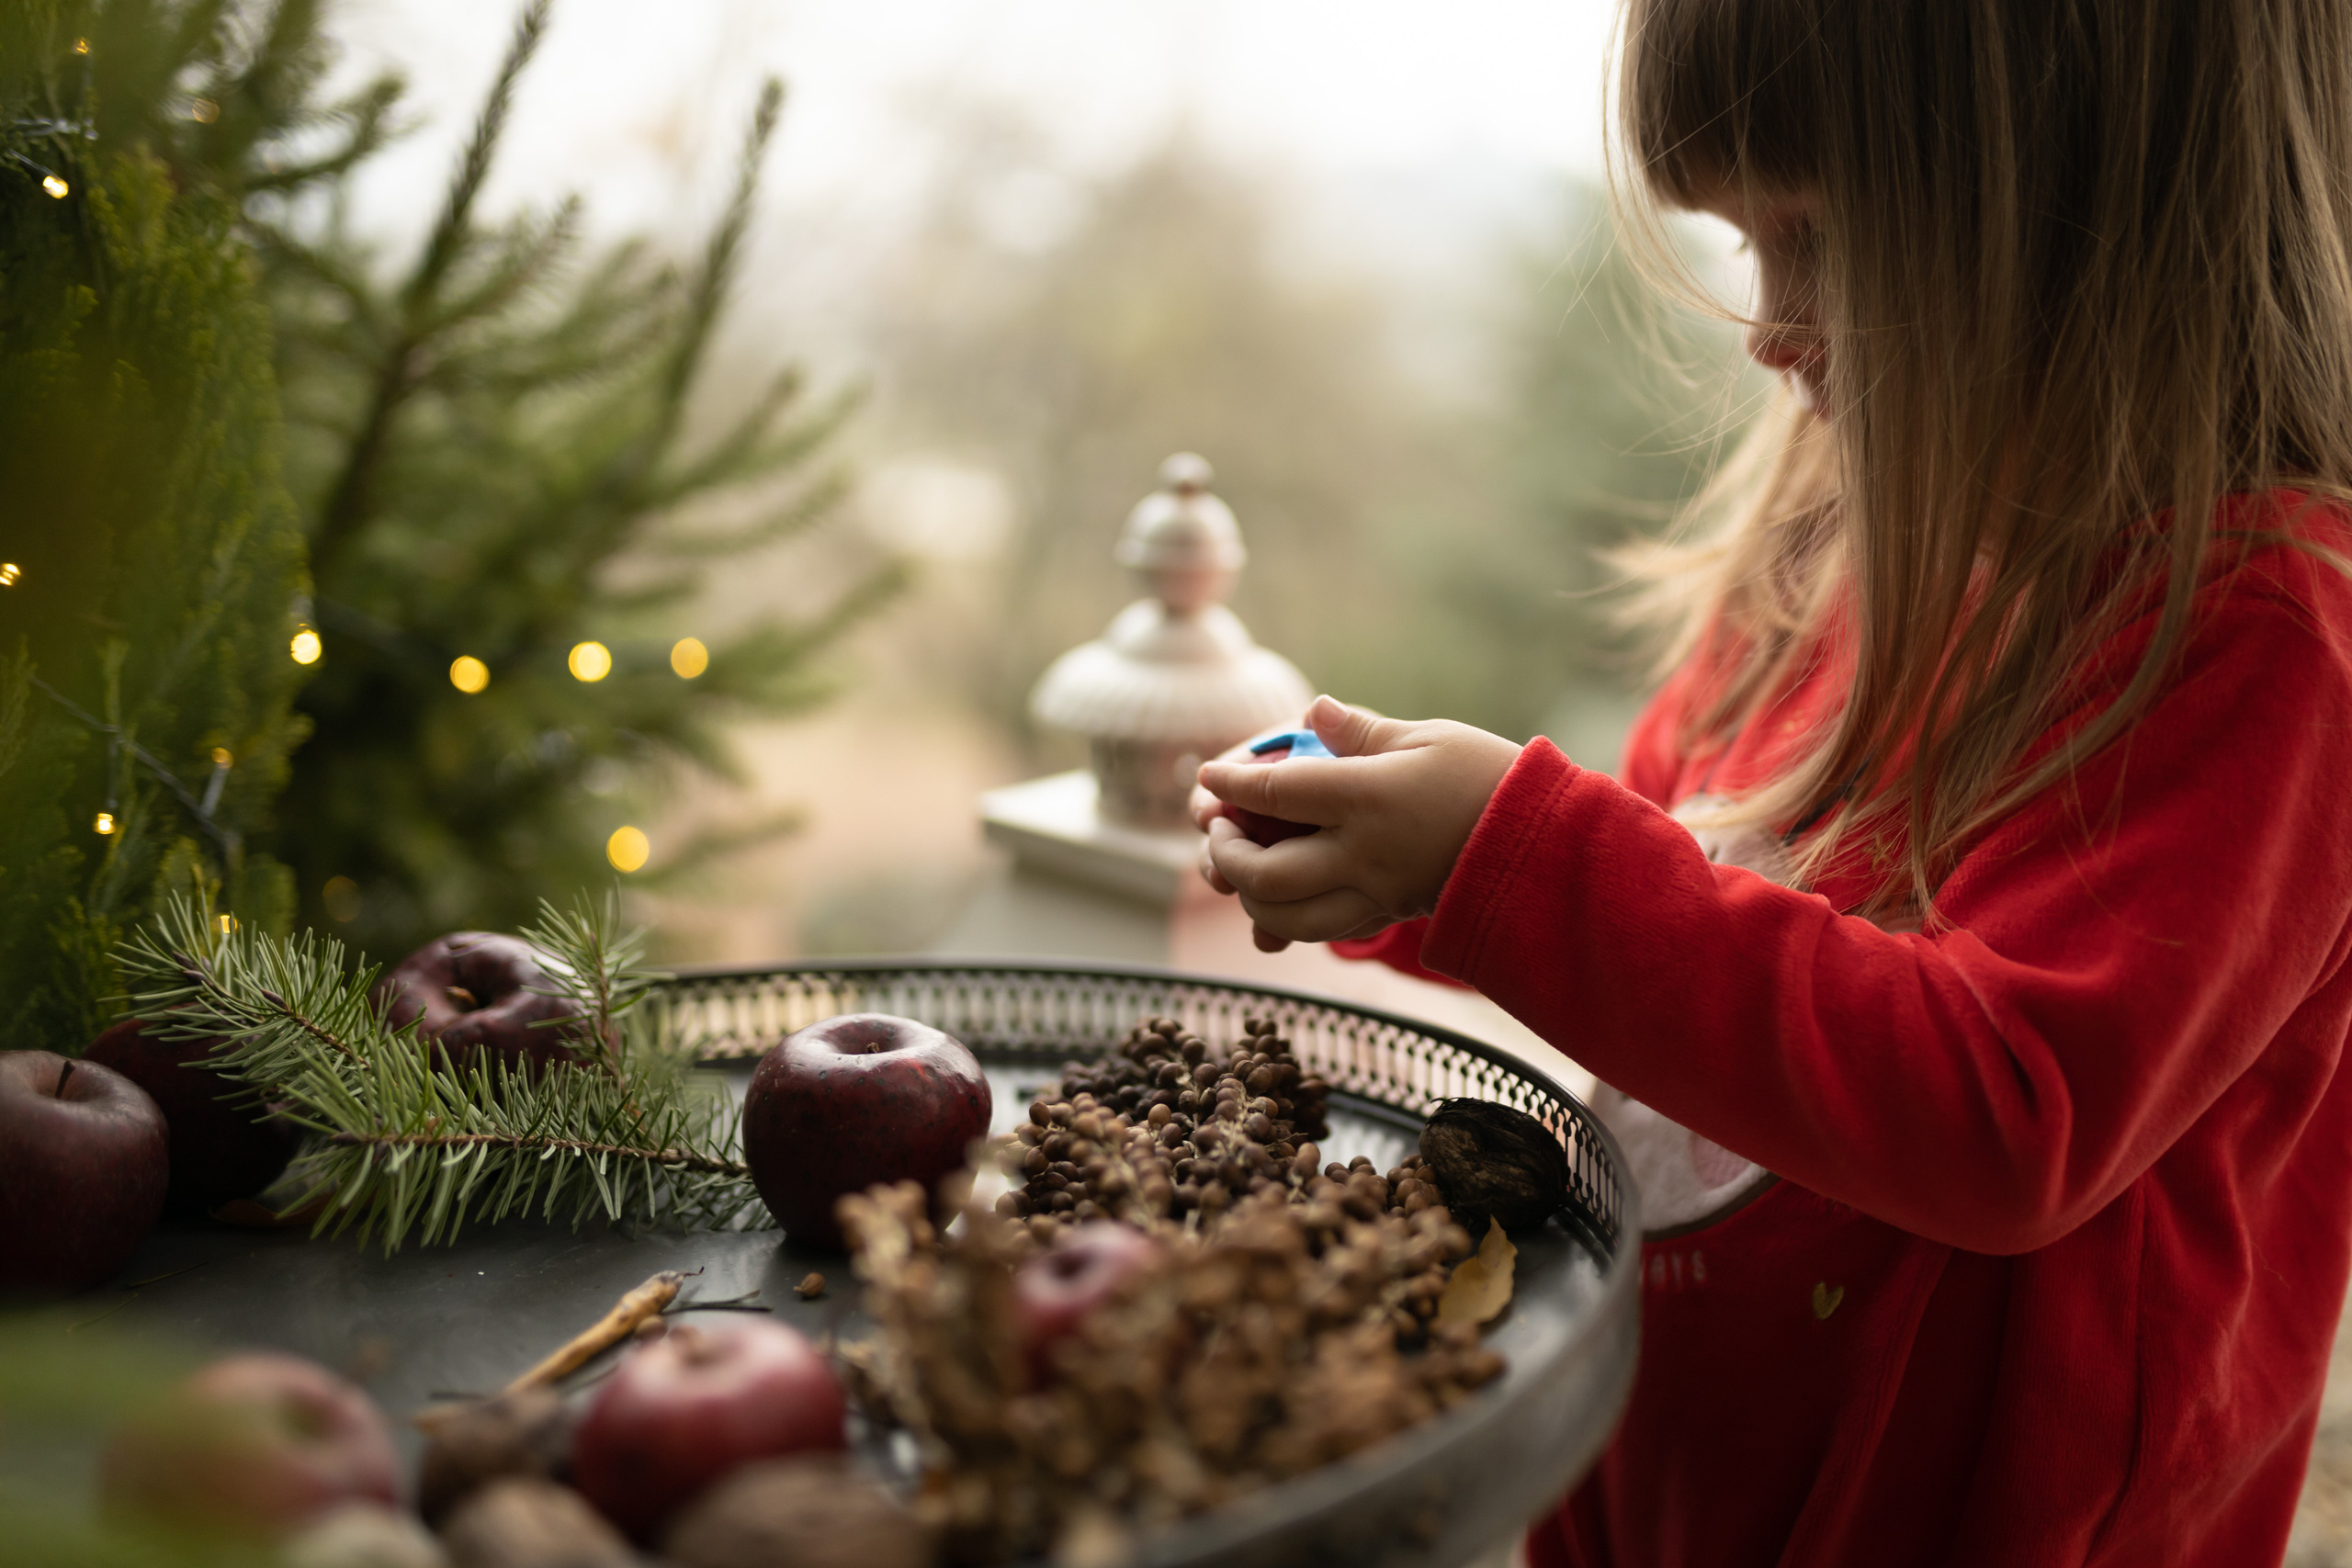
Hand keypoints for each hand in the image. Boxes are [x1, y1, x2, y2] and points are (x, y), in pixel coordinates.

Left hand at [1193, 695, 1520, 946]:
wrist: (1546, 846)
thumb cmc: (1490, 778)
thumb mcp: (1427, 738)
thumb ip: (1360, 733)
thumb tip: (1310, 712)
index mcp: (1369, 798)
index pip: (1278, 793)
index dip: (1233, 784)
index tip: (1208, 775)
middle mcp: (1365, 855)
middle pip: (1268, 874)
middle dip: (1227, 855)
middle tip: (1218, 830)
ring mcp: (1376, 895)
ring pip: (1289, 919)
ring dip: (1251, 898)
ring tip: (1239, 868)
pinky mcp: (1389, 916)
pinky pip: (1324, 932)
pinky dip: (1289, 922)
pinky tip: (1277, 902)